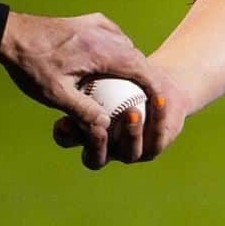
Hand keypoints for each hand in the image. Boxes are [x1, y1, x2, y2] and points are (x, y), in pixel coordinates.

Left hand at [0, 10, 172, 168]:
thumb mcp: (55, 94)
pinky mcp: (91, 21)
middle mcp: (107, 35)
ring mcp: (99, 25)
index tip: (160, 98)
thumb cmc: (32, 65)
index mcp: (103, 52)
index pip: (140, 68)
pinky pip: (114, 35)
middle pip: (136, 56)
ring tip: (128, 81)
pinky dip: (118, 48)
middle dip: (143, 75)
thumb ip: (83, 110)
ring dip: (130, 62)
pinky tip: (110, 58)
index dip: (154, 85)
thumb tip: (104, 126)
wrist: (12, 34)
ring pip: (126, 45)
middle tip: (144, 95)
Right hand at [52, 61, 188, 169]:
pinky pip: (157, 136)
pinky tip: (159, 99)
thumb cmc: (125, 77)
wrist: (159, 87)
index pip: (68, 140)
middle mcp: (106, 150)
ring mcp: (130, 153)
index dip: (65, 135)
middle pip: (94, 159)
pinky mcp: (153, 149)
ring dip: (130, 133)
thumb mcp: (107, 73)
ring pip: (128, 152)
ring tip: (132, 111)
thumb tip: (74, 66)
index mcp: (86, 135)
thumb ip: (92, 77)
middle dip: (95, 145)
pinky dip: (158, 116)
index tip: (66, 120)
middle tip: (99, 129)